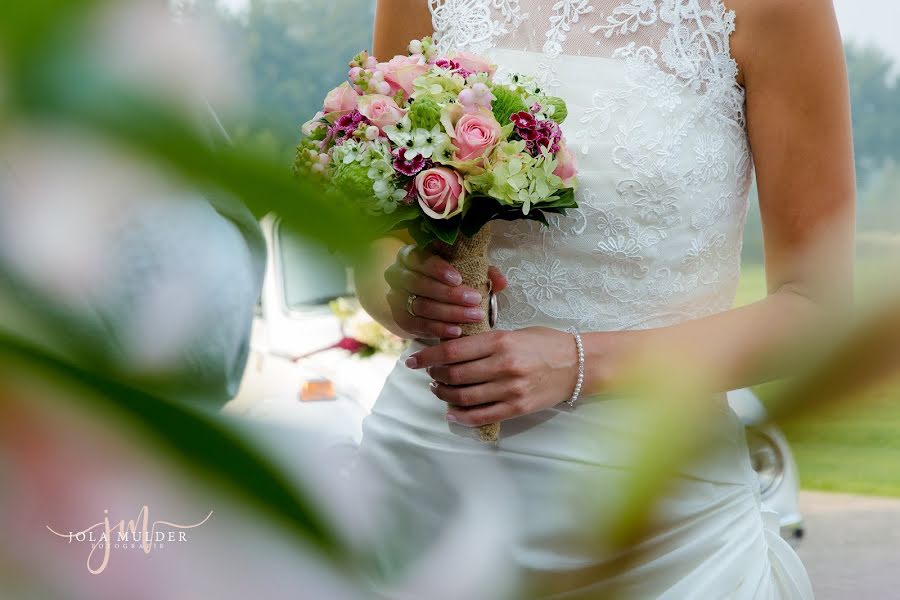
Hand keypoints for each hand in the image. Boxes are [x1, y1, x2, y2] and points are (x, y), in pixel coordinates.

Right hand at [385, 244, 506, 339]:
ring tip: (472, 317)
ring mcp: (395, 297)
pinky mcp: (399, 318)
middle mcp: (397, 274)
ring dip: (449, 313)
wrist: (424, 298)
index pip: (419, 258)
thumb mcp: (466, 271)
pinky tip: (456, 331)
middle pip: (419, 284)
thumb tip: (501, 281)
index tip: (459, 279)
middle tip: (475, 301)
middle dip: (449, 295)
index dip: (438, 269)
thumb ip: (483, 273)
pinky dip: (438, 329)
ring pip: (419, 306)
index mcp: (411, 255)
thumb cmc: (448, 280)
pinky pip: (417, 325)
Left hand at [404, 328, 579, 425]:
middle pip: (454, 374)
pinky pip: (481, 416)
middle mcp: (503, 365)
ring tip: (438, 389)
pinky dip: (461, 416)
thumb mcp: (514, 332)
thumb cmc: (545, 343)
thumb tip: (451, 347)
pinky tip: (451, 413)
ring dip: (444, 394)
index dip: (427, 356)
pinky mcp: (517, 407)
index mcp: (500, 341)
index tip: (413, 359)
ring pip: (464, 396)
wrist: (579, 364)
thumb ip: (485, 341)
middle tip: (429, 374)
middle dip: (434, 375)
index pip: (453, 350)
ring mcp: (510, 388)